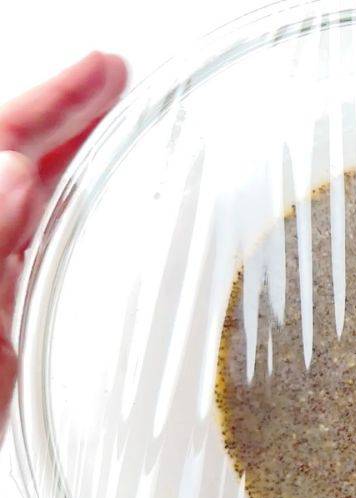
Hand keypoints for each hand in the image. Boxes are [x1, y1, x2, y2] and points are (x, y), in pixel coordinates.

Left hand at [0, 52, 126, 425]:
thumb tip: (12, 173)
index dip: (47, 105)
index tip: (103, 73)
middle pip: (9, 167)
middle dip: (63, 119)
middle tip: (116, 81)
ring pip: (29, 212)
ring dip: (72, 164)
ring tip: (114, 127)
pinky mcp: (8, 338)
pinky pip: (44, 263)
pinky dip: (77, 227)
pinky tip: (102, 221)